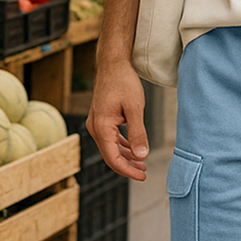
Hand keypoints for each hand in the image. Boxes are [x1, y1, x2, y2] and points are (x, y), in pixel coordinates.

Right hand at [86, 60, 149, 180]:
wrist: (113, 64)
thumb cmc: (123, 82)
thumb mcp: (135, 108)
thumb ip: (138, 133)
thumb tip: (142, 156)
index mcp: (101, 127)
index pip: (113, 158)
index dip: (128, 170)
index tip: (142, 175)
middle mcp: (95, 128)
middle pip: (110, 156)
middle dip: (128, 166)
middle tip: (145, 172)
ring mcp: (96, 123)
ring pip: (110, 148)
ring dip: (126, 157)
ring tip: (142, 163)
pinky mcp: (101, 119)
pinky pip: (110, 138)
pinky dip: (122, 146)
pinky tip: (134, 149)